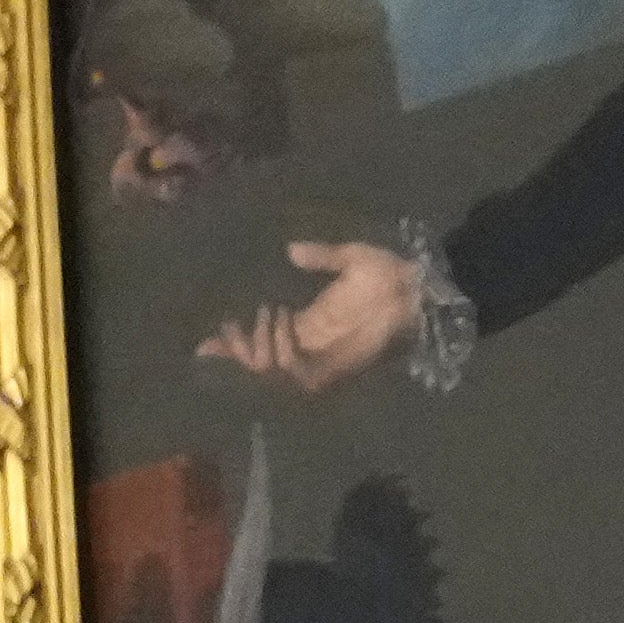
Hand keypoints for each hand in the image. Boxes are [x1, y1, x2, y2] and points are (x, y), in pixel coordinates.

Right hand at [197, 237, 420, 393]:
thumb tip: (291, 249)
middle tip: (234, 323)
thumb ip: (320, 256)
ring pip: (272, 372)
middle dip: (238, 350)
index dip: (233, 349)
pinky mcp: (336, 365)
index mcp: (309, 328)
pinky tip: (282, 322)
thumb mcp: (349, 259)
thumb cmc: (390, 274)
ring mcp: (323, 359)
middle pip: (258, 367)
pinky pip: (296, 370)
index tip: (204, 344)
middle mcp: (310, 349)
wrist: (418, 288)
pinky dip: (282, 351)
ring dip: (259, 347)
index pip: (261, 346)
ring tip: (266, 314)